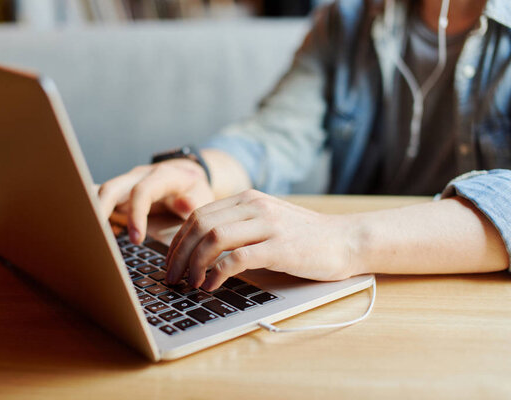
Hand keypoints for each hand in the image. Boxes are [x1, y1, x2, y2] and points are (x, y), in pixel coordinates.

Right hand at [98, 159, 213, 243]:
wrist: (187, 175)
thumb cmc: (194, 189)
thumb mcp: (202, 194)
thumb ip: (194, 201)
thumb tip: (185, 205)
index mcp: (162, 175)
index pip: (142, 191)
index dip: (136, 215)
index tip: (137, 239)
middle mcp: (139, 176)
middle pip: (111, 189)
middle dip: (99, 212)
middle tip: (96, 239)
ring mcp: (126, 183)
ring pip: (99, 193)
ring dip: (90, 213)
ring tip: (85, 237)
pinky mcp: (119, 193)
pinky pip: (100, 200)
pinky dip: (92, 214)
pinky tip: (91, 234)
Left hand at [165, 189, 358, 290]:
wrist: (346, 240)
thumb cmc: (304, 236)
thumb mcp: (267, 221)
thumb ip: (238, 224)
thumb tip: (199, 245)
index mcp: (247, 199)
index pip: (199, 215)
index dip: (178, 240)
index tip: (171, 261)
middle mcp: (255, 206)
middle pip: (200, 225)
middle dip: (179, 254)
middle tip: (172, 276)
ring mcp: (268, 225)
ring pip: (213, 239)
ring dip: (194, 263)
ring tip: (190, 282)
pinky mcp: (279, 248)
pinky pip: (236, 258)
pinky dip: (217, 274)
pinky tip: (212, 285)